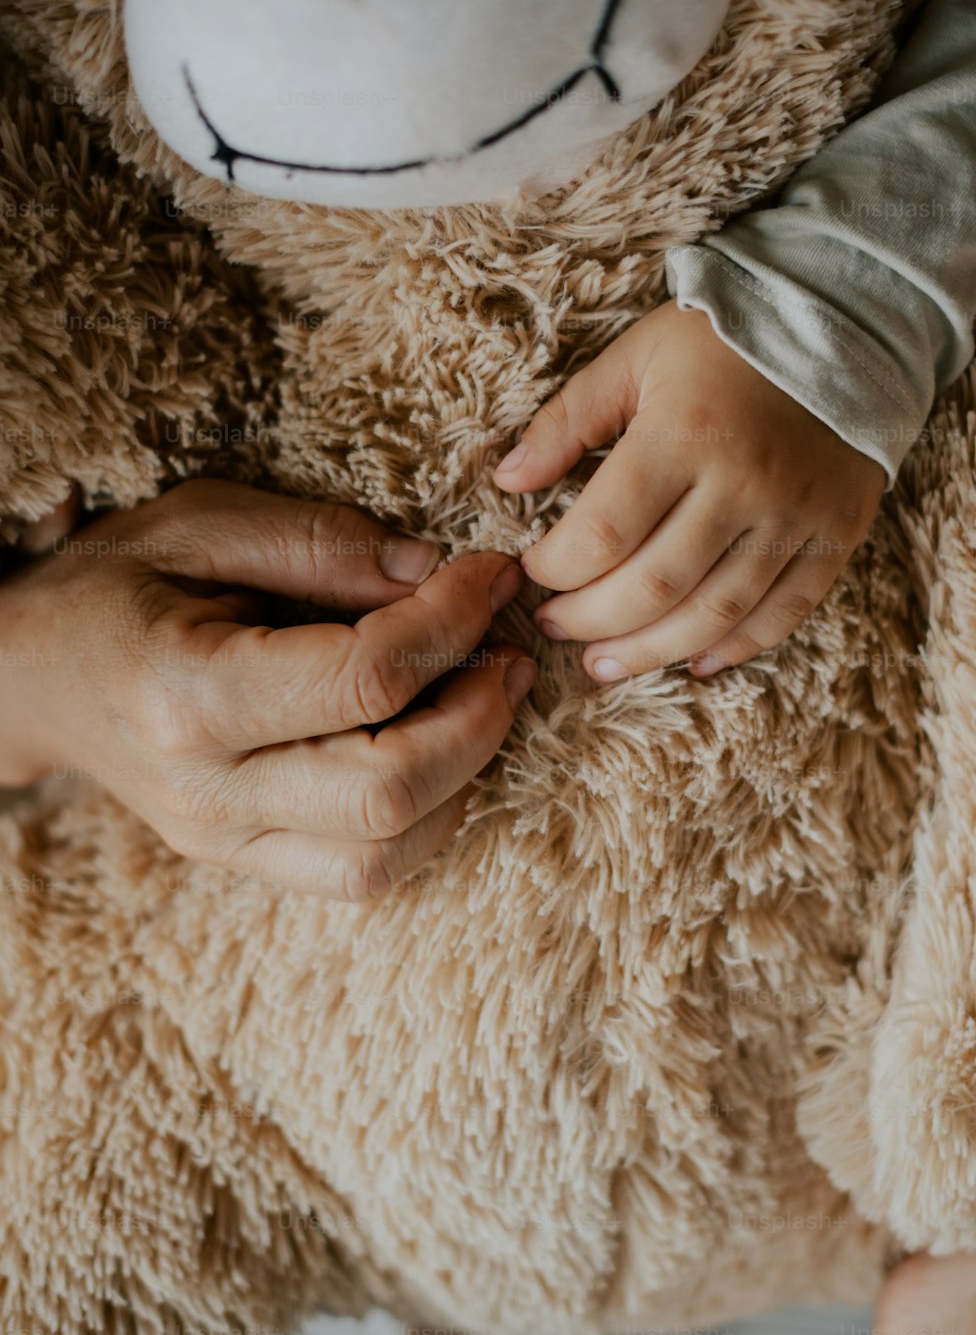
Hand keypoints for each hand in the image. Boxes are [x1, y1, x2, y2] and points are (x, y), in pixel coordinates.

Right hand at [0, 480, 533, 899]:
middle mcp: (206, 791)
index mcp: (187, 693)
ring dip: (465, 776)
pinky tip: (442, 747)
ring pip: (383, 855)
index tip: (491, 573)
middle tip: (509, 651)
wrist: (32, 676)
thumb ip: (320, 543)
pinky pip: (362, 871)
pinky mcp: (244, 860)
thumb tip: (433, 570)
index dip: (453, 622)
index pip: (365, 679)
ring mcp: (223, 841)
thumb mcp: (202, 523)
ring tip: (488, 696)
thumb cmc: (114, 584)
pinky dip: (427, 816)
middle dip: (479, 718)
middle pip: (387, 793)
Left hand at [493, 301, 883, 678]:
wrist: (846, 322)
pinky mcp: (836, 535)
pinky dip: (736, 647)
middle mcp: (741, 484)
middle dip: (590, 620)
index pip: (603, 533)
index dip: (555, 568)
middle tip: (555, 626)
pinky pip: (784, 613)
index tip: (532, 571)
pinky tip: (694, 662)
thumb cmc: (723, 340)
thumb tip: (508, 479)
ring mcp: (794, 516)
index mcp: (682, 435)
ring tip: (605, 663)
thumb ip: (568, 420)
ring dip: (651, 652)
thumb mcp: (636, 358)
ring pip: (714, 615)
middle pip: (653, 587)